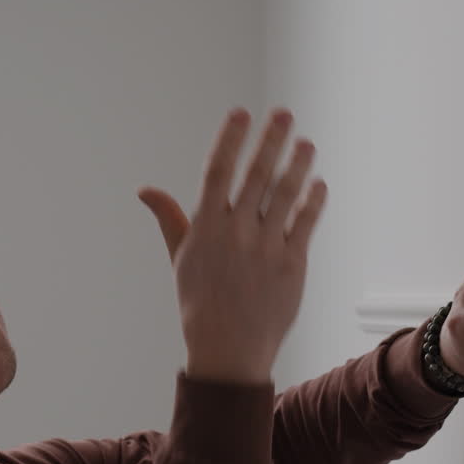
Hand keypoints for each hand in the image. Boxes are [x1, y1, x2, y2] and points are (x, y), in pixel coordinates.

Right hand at [137, 108, 327, 383]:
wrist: (228, 350)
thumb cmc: (201, 303)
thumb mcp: (181, 259)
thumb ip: (170, 219)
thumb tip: (145, 190)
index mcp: (205, 228)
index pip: (217, 171)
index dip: (230, 139)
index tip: (241, 113)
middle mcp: (236, 233)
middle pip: (256, 175)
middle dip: (270, 140)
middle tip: (283, 114)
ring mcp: (265, 248)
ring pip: (286, 195)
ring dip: (298, 165)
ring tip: (306, 143)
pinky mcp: (291, 265)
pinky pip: (305, 223)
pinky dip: (313, 201)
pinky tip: (318, 184)